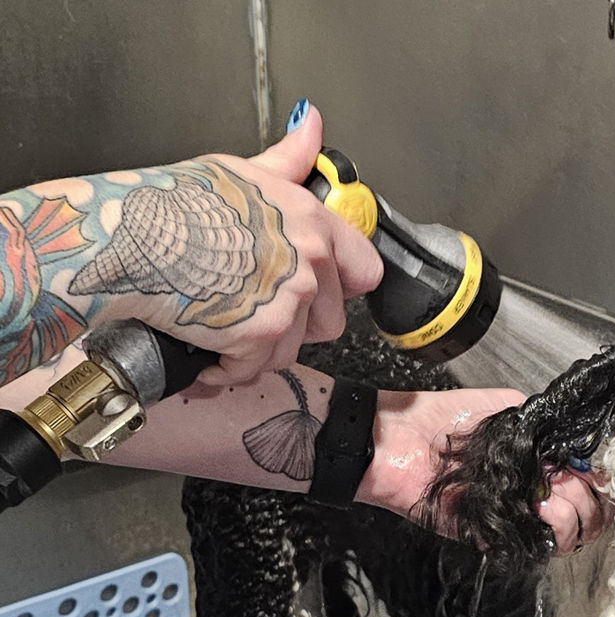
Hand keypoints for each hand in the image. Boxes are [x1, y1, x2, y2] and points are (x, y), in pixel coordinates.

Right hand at [89, 105, 382, 386]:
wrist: (127, 236)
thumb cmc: (173, 203)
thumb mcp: (238, 171)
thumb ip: (287, 163)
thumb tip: (312, 128)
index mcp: (311, 222)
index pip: (365, 271)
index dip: (342, 285)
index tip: (319, 289)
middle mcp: (308, 264)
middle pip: (331, 321)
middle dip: (296, 323)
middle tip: (253, 306)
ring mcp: (287, 303)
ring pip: (292, 349)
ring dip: (259, 347)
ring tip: (223, 321)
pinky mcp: (259, 337)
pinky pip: (254, 369)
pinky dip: (228, 367)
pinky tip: (205, 346)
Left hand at [364, 388, 614, 551]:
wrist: (401, 442)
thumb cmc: (442, 420)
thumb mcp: (505, 407)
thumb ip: (544, 424)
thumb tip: (578, 446)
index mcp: (537, 463)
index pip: (586, 482)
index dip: (599, 480)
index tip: (597, 470)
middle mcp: (531, 492)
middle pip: (587, 513)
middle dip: (591, 499)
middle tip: (572, 483)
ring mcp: (517, 516)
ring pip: (570, 534)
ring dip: (573, 515)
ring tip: (551, 497)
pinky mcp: (497, 537)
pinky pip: (538, 547)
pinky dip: (551, 530)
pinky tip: (538, 508)